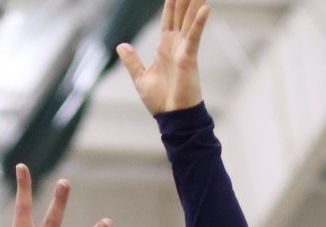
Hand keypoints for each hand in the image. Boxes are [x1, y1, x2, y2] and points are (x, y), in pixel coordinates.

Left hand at [116, 0, 210, 114]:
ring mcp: (184, 50)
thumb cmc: (160, 101)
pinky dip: (199, 22)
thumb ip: (132, 61)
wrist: (172, 117)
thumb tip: (121, 46)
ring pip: (189, 20)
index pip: (169, 19)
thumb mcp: (141, 77)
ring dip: (193, 3)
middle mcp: (176, 45)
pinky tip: (204, 8)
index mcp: (165, 47)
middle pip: (181, 14)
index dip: (171, 3)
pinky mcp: (190, 57)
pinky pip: (194, 36)